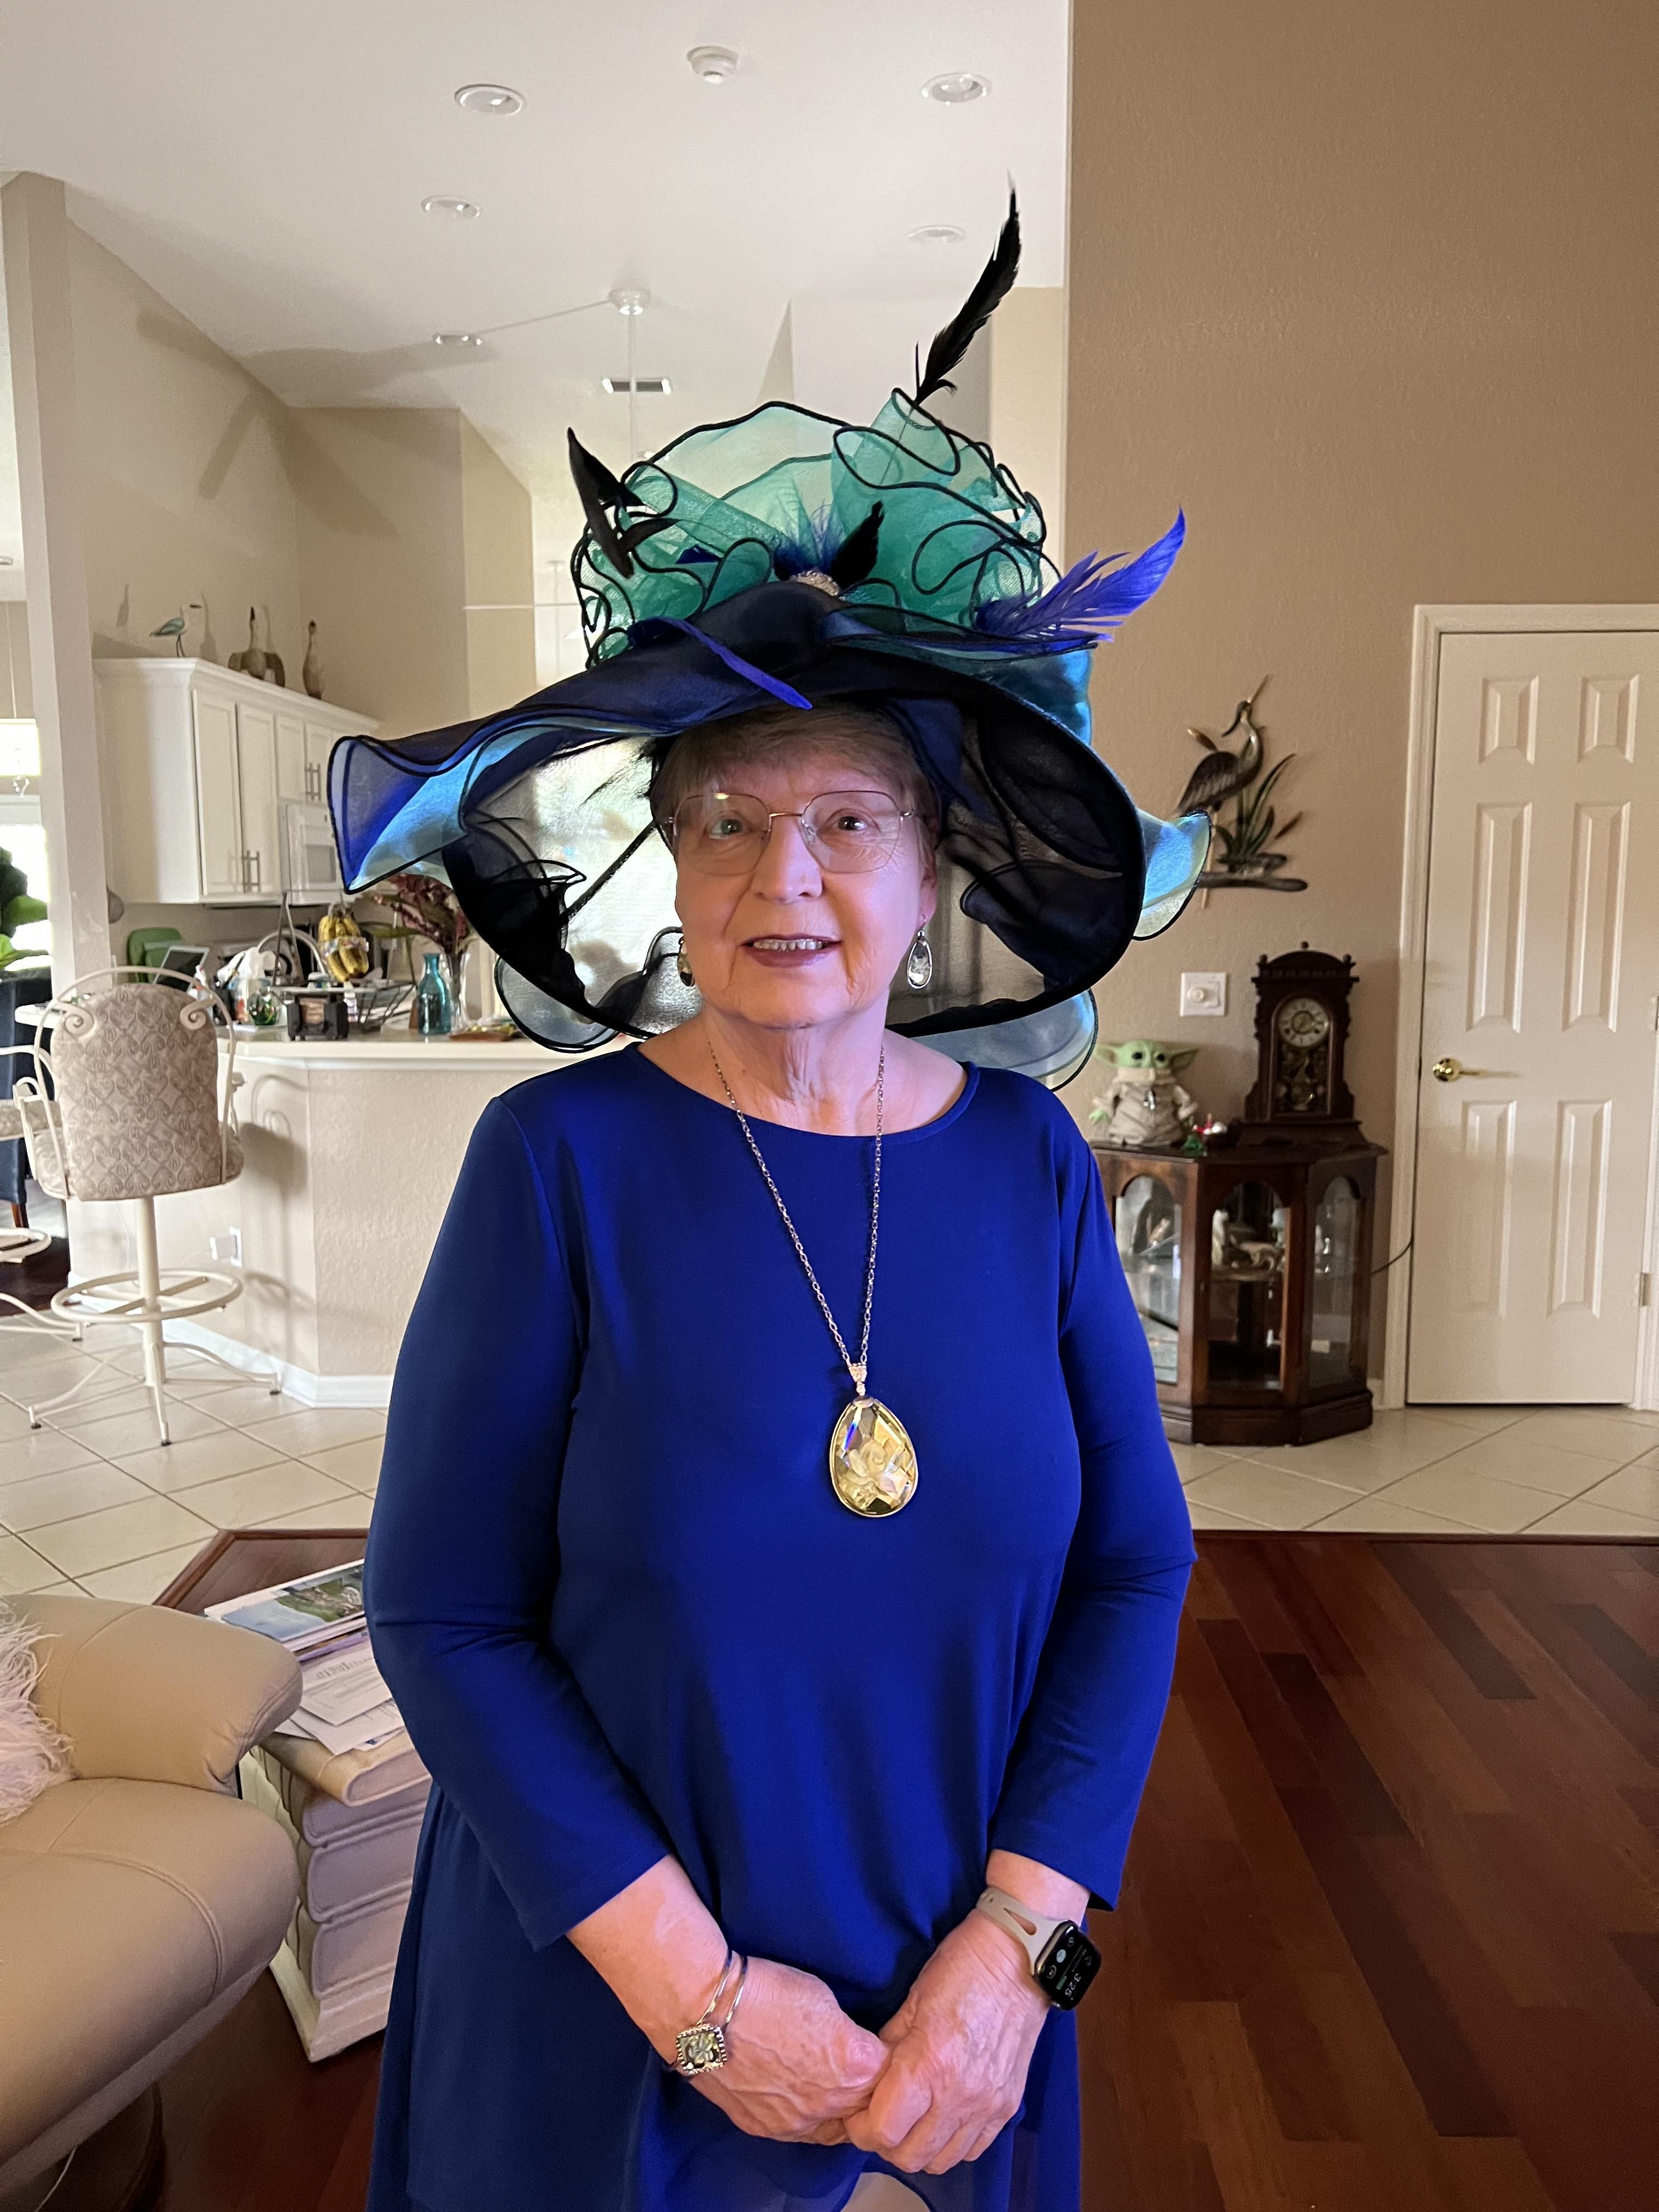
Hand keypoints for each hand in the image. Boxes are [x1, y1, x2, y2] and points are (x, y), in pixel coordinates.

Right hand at [683, 1956, 890, 2144]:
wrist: (708, 2011)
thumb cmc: (768, 1991)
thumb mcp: (825, 1999)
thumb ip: (849, 2035)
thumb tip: (856, 2049)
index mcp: (855, 2067)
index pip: (893, 2075)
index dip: (888, 2059)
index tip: (882, 2049)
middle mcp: (831, 2104)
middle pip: (869, 2108)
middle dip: (870, 2090)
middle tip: (860, 2068)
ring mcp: (798, 2123)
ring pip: (837, 2128)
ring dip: (841, 2110)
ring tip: (831, 2083)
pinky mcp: (767, 2129)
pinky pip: (802, 2132)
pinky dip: (810, 2117)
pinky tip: (802, 2095)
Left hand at [844, 1910, 1049, 2173]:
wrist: (1018, 1959)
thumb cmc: (961, 1968)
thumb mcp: (911, 2001)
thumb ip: (888, 2047)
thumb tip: (868, 2078)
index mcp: (927, 2065)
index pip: (882, 2132)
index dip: (861, 2127)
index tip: (856, 2111)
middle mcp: (959, 2095)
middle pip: (909, 2157)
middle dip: (885, 2142)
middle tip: (880, 2116)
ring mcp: (987, 2106)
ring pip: (941, 2161)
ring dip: (919, 2147)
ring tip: (911, 2119)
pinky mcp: (1007, 2107)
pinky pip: (973, 2149)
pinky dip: (952, 2142)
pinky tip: (943, 2116)